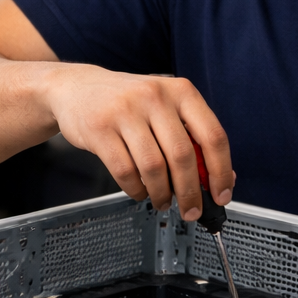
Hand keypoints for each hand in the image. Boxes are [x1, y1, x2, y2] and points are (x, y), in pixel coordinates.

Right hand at [42, 64, 233, 220]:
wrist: (76, 87)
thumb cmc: (128, 102)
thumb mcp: (165, 107)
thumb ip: (191, 137)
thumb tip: (220, 177)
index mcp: (181, 91)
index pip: (212, 136)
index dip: (221, 172)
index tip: (221, 195)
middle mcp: (155, 97)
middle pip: (183, 156)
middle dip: (190, 192)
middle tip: (191, 210)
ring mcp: (125, 111)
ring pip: (154, 167)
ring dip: (162, 194)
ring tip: (162, 201)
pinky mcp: (100, 128)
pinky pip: (125, 172)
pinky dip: (136, 190)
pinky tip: (139, 191)